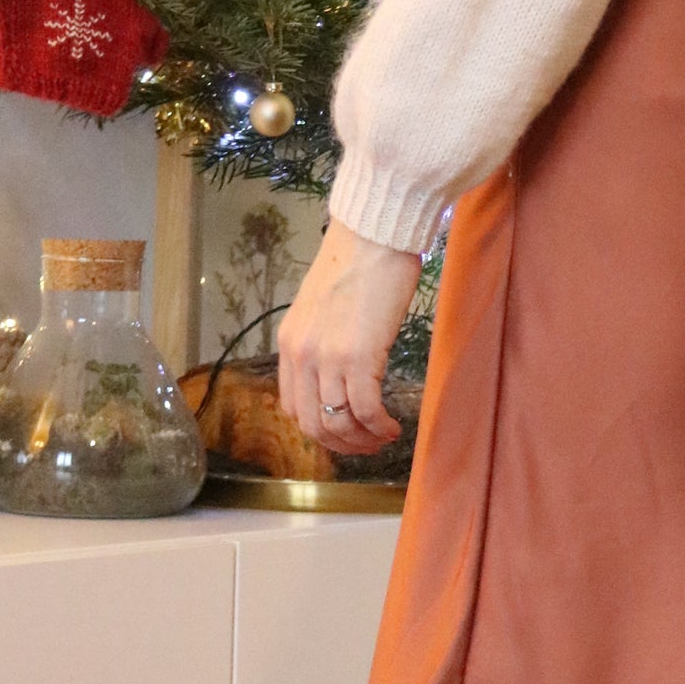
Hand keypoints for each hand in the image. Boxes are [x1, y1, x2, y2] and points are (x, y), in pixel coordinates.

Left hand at [277, 220, 422, 455]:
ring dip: (363, 440)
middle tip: (367, 445)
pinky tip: (394, 427)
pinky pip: (365, 410)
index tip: (344, 434)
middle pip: (313, 423)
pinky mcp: (359, 357)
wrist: (373, 237)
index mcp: (290, 345)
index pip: (293, 407)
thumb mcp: (322, 310)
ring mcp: (327, 358)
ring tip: (384, 437)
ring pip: (339, 422)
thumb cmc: (356, 265)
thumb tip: (339, 374)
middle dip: (342, 444)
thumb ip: (321, 344)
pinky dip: (380, 427)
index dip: (320, 430)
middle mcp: (301, 355)